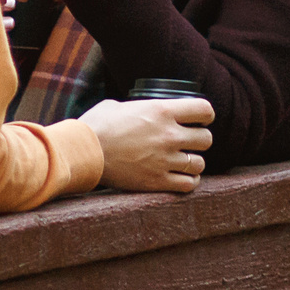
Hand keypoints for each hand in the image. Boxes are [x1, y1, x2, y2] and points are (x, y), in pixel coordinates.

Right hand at [79, 96, 214, 193]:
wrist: (83, 153)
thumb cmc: (96, 126)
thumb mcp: (118, 105)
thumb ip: (138, 108)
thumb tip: (139, 110)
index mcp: (162, 111)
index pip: (204, 110)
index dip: (206, 114)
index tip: (200, 119)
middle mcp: (168, 135)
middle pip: (206, 139)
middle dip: (199, 140)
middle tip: (189, 142)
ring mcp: (165, 160)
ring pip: (200, 163)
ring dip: (193, 162)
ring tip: (184, 162)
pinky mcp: (157, 181)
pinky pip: (189, 184)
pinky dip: (188, 181)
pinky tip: (181, 178)